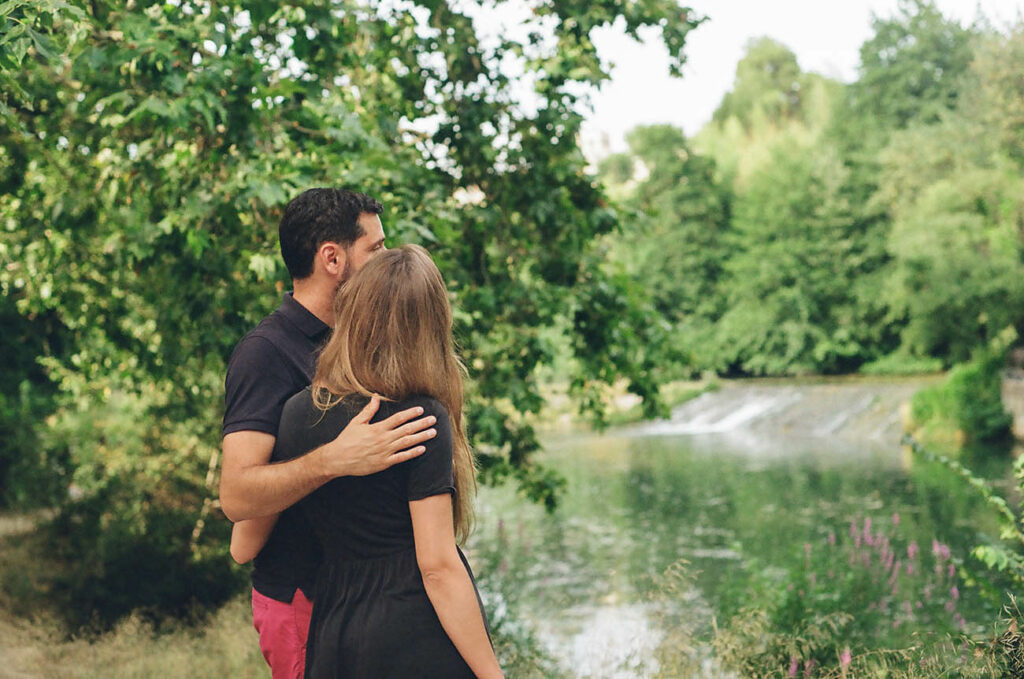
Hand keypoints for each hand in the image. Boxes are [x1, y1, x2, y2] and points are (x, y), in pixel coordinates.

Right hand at [319, 394, 435, 477]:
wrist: (338, 459)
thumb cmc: (347, 439)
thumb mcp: (356, 422)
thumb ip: (369, 410)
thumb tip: (376, 396)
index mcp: (377, 428)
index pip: (398, 418)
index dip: (411, 413)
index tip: (421, 409)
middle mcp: (383, 439)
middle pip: (406, 429)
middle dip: (421, 424)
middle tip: (434, 419)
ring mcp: (385, 452)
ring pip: (407, 443)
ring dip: (421, 437)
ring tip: (433, 432)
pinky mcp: (384, 463)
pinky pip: (402, 457)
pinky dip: (413, 453)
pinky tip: (422, 448)